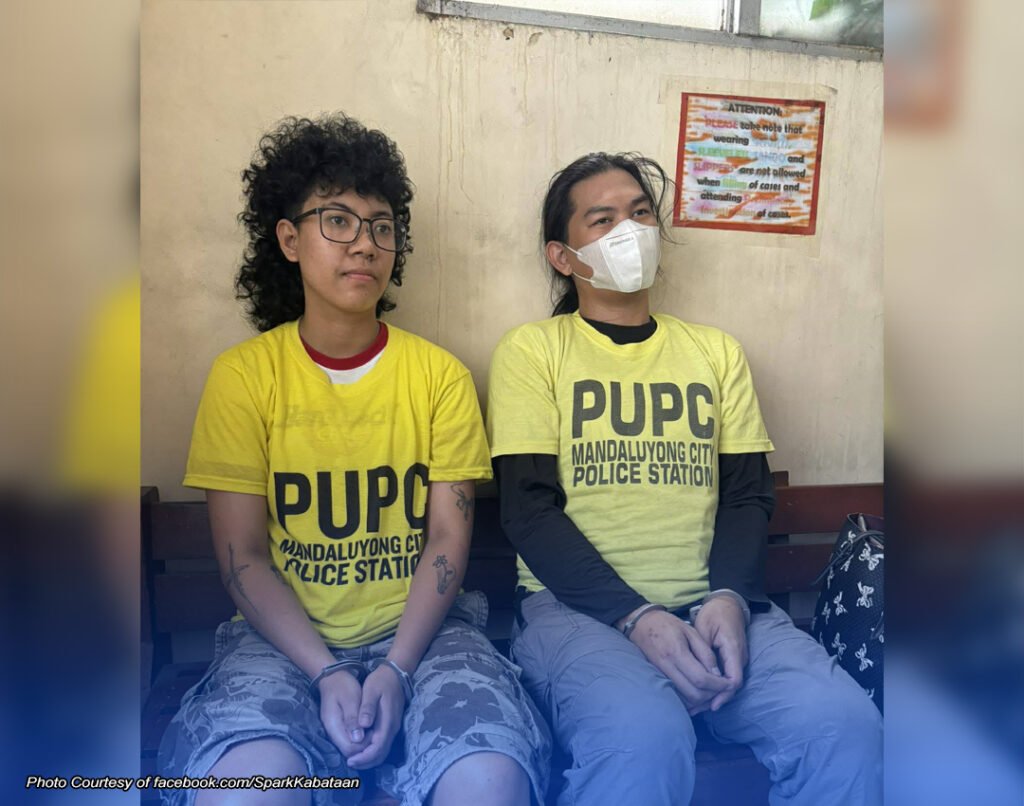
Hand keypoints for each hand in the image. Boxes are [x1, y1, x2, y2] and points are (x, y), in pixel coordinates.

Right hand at [318, 670, 370, 757]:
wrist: (333, 678)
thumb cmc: (343, 686)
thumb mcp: (350, 699)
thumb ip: (352, 719)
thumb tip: (358, 738)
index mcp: (334, 726)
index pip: (349, 749)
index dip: (364, 746)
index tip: (374, 733)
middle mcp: (332, 733)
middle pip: (349, 751)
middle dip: (364, 746)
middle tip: (375, 732)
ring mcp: (335, 731)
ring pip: (350, 747)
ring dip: (363, 743)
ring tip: (373, 730)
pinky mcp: (339, 728)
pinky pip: (350, 739)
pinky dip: (360, 738)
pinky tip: (368, 728)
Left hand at [344, 664, 406, 769]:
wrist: (394, 674)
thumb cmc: (380, 681)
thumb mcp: (371, 691)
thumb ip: (367, 708)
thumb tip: (363, 726)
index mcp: (387, 722)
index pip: (377, 748)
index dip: (364, 757)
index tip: (350, 760)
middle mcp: (392, 729)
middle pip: (381, 754)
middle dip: (365, 762)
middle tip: (349, 762)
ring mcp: (393, 728)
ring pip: (382, 751)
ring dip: (369, 758)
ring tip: (353, 758)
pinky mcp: (391, 726)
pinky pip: (382, 745)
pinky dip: (372, 751)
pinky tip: (361, 748)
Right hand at [627, 609, 731, 714]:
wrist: (641, 624)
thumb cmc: (668, 624)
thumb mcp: (690, 631)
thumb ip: (705, 653)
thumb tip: (717, 675)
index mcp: (677, 652)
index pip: (701, 679)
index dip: (718, 685)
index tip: (729, 683)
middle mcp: (667, 667)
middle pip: (694, 694)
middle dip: (712, 695)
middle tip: (722, 688)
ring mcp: (660, 675)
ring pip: (685, 700)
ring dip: (702, 701)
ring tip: (712, 692)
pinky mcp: (658, 679)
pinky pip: (677, 697)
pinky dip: (690, 700)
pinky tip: (699, 693)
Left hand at [693, 596, 748, 711]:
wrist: (727, 603)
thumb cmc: (714, 613)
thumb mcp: (704, 628)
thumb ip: (703, 651)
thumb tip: (702, 673)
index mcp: (733, 649)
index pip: (734, 679)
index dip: (723, 693)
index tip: (711, 704)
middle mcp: (739, 656)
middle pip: (732, 685)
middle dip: (717, 699)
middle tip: (697, 710)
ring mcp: (738, 658)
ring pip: (730, 682)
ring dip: (716, 694)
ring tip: (696, 706)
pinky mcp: (733, 658)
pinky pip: (727, 675)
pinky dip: (716, 685)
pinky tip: (702, 692)